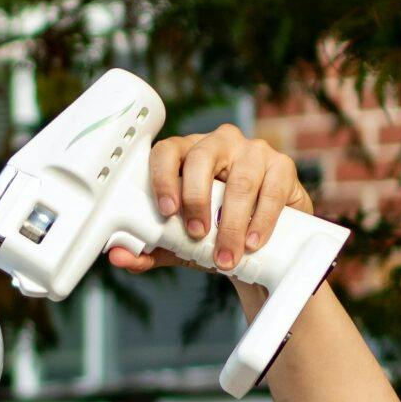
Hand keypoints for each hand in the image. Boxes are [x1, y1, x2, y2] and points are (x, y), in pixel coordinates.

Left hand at [107, 124, 311, 276]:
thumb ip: (150, 249)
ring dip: (231, 221)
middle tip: (197, 234)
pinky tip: (253, 241)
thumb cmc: (214, 232)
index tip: (165, 211)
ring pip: (239, 178)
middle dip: (197, 198)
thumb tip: (118, 256)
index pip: (167, 151)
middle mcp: (218, 144)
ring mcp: (252, 151)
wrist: (261, 245)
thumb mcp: (179, 244)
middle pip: (201, 157)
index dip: (163, 177)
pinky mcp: (282, 166)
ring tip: (226, 255)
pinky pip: (272, 188)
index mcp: (186, 154)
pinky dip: (261, 219)